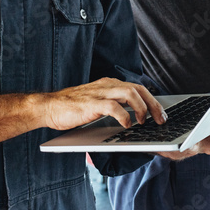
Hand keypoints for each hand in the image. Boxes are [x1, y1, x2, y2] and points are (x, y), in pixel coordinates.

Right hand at [41, 77, 165, 130]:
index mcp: (109, 84)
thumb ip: (113, 105)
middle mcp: (106, 85)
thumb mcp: (97, 104)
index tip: (161, 113)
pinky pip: (113, 106)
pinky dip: (124, 116)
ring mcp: (99, 93)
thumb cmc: (71, 108)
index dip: (152, 100)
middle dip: (153, 104)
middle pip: (138, 89)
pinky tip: (127, 125)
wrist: (49, 107)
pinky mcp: (91, 104)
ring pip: (129, 92)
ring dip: (142, 108)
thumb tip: (133, 117)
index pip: (137, 87)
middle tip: (161, 119)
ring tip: (145, 122)